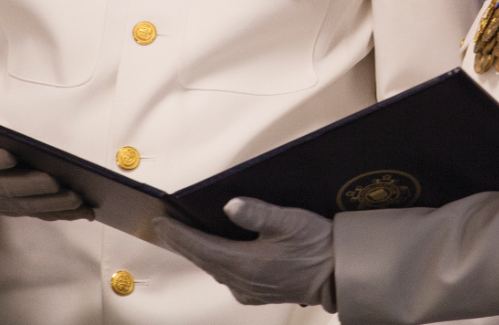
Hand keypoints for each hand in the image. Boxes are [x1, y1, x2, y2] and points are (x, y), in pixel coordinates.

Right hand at [0, 128, 92, 220]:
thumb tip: (16, 134)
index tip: (10, 156)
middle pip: (7, 189)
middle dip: (33, 187)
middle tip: (56, 182)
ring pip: (26, 206)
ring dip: (53, 204)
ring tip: (79, 198)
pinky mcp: (15, 212)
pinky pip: (40, 214)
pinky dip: (63, 214)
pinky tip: (85, 210)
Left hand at [153, 197, 335, 310]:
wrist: (338, 274)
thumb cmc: (316, 245)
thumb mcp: (289, 221)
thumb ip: (257, 213)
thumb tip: (229, 205)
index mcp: (244, 263)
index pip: (200, 246)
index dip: (178, 234)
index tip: (160, 223)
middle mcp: (242, 281)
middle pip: (203, 259)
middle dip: (182, 243)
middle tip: (163, 228)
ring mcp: (249, 290)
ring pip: (215, 268)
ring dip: (198, 252)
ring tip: (184, 237)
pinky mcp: (257, 293)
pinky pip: (228, 276)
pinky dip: (216, 262)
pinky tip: (215, 253)